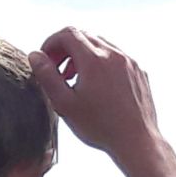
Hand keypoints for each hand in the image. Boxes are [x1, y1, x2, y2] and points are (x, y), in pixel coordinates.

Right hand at [28, 27, 159, 159]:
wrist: (137, 142)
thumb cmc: (100, 127)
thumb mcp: (65, 104)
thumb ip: (47, 76)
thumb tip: (35, 55)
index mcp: (94, 59)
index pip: (67, 33)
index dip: (51, 43)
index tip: (46, 60)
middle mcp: (114, 54)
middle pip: (84, 36)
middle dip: (66, 49)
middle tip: (58, 71)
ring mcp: (130, 62)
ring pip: (102, 45)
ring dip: (84, 56)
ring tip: (76, 80)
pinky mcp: (140, 73)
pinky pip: (117, 58)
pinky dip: (103, 64)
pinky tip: (99, 87)